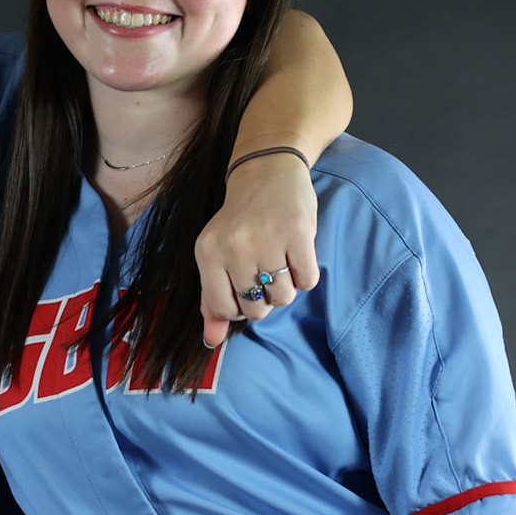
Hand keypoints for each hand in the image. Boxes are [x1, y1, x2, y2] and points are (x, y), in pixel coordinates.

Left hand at [196, 150, 319, 348]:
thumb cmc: (240, 221)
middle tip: (266, 273)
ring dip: (287, 287)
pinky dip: (306, 276)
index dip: (239, 307)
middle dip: (265, 300)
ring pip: (284, 298)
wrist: (267, 172)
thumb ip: (212, 299)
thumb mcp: (217, 255)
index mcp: (208, 254)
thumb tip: (213, 341)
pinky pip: (307, 281)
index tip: (245, 290)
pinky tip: (297, 256)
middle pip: (256, 309)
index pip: (224, 308)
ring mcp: (267, 240)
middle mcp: (234, 248)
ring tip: (281, 262)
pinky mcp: (298, 233)